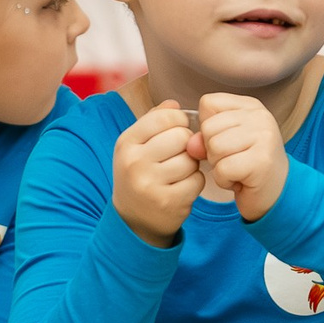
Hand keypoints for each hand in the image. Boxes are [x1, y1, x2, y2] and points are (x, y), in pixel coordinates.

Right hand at [112, 102, 202, 246]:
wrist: (133, 219)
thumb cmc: (139, 174)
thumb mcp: (137, 145)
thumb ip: (154, 120)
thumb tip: (175, 104)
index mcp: (126, 143)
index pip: (165, 117)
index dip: (179, 121)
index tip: (177, 130)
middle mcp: (134, 163)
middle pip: (181, 137)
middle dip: (186, 144)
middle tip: (179, 154)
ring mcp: (150, 184)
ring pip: (191, 159)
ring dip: (191, 165)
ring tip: (179, 172)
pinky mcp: (169, 202)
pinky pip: (197, 181)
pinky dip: (195, 183)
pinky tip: (182, 187)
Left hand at [193, 93, 290, 220]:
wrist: (277, 193)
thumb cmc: (248, 166)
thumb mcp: (225, 143)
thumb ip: (204, 136)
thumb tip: (191, 145)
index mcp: (250, 106)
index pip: (208, 103)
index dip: (208, 127)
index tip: (227, 142)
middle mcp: (260, 116)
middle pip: (208, 127)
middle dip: (212, 151)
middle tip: (234, 160)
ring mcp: (264, 137)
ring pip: (214, 147)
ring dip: (219, 166)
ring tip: (237, 169)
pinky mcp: (262, 161)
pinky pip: (222, 169)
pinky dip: (225, 180)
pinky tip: (241, 180)